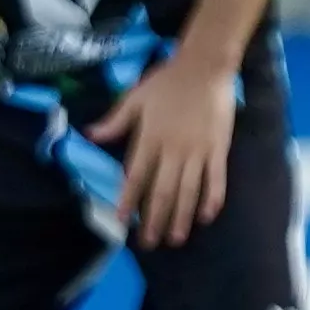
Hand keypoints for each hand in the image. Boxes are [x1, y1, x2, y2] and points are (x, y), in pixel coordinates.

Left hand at [91, 55, 238, 246]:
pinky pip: (216, 180)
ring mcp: (198, 152)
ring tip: (175, 239)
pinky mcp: (219, 150)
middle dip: (154, 219)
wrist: (205, 66)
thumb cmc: (167, 80)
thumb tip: (90, 135)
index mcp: (150, 138)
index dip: (129, 200)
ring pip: (188, 191)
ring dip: (180, 217)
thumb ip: (115, 121)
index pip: (136, 176)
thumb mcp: (134, 97)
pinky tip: (206, 217)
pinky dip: (211, 200)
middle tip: (149, 242)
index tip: (123, 221)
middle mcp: (173, 150)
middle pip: (162, 191)